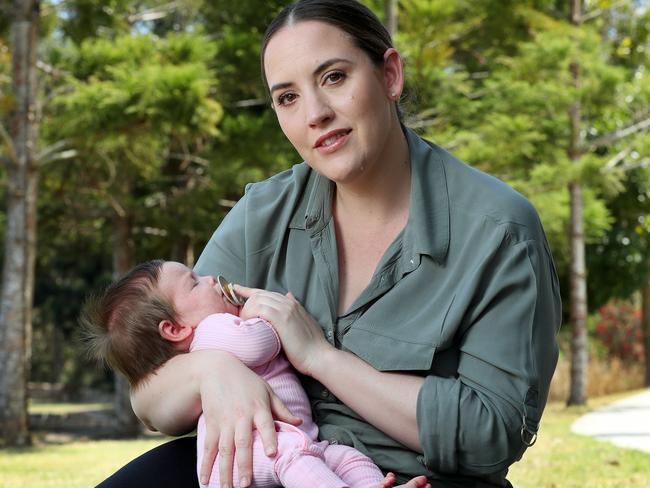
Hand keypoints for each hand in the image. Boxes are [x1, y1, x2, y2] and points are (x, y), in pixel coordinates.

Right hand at [195, 351, 301, 486]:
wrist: (216, 369)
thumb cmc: (246, 381)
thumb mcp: (266, 390)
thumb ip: (281, 409)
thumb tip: (298, 423)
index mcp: (258, 407)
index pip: (266, 424)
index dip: (269, 439)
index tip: (272, 454)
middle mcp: (241, 416)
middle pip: (243, 443)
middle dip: (244, 465)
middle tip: (246, 484)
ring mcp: (224, 421)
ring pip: (225, 449)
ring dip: (225, 470)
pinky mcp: (212, 424)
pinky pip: (209, 447)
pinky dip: (206, 464)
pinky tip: (206, 479)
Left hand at [234, 285, 331, 375]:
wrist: (318, 356)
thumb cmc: (311, 346)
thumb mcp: (304, 322)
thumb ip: (296, 309)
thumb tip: (289, 295)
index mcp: (292, 303)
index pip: (266, 292)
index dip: (249, 290)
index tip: (236, 289)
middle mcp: (288, 302)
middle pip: (260, 294)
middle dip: (245, 302)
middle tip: (239, 317)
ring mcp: (285, 309)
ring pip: (258, 299)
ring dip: (247, 310)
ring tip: (244, 324)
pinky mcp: (282, 318)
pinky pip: (260, 308)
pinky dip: (251, 314)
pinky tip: (248, 324)